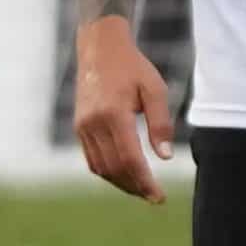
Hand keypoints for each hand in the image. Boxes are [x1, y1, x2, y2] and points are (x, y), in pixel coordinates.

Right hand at [72, 19, 177, 203]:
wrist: (99, 48)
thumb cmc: (132, 67)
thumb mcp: (155, 89)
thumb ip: (161, 124)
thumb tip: (165, 157)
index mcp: (114, 113)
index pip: (131, 159)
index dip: (145, 182)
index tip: (159, 196)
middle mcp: (94, 123)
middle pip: (115, 168)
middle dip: (135, 187)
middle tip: (154, 197)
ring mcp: (83, 126)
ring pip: (101, 168)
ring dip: (121, 182)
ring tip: (141, 189)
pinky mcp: (79, 127)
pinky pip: (92, 159)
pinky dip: (108, 172)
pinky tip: (124, 174)